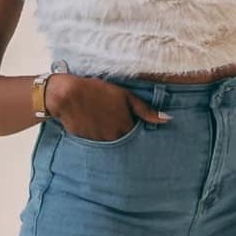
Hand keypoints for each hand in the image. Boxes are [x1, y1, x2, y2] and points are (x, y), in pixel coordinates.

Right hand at [44, 73, 167, 141]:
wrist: (67, 95)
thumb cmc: (97, 91)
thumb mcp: (125, 96)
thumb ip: (146, 110)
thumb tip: (168, 120)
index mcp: (126, 127)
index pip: (138, 136)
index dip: (136, 129)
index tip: (134, 123)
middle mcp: (115, 139)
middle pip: (125, 142)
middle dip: (124, 135)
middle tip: (116, 122)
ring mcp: (100, 142)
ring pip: (111, 144)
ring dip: (111, 136)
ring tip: (103, 122)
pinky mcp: (87, 143)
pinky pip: (98, 144)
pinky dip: (98, 137)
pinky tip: (94, 124)